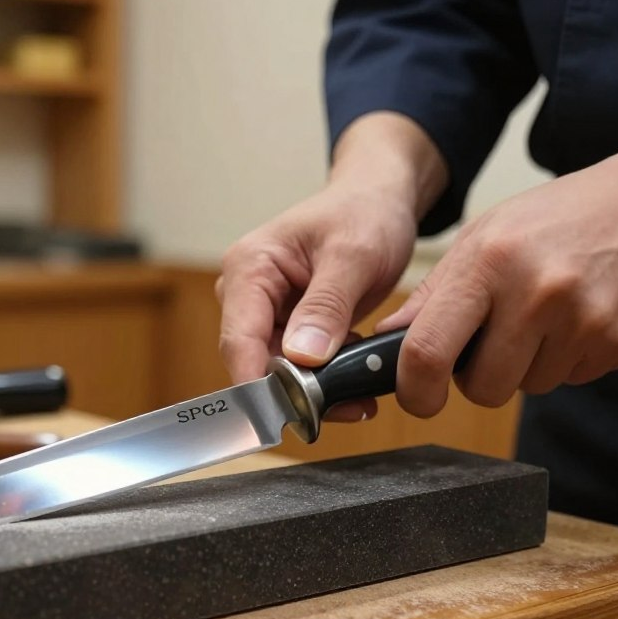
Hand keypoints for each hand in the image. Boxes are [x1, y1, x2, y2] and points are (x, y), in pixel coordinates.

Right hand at [216, 183, 416, 419]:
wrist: (378, 202)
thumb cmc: (363, 213)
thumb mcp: (354, 255)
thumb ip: (327, 305)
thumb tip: (301, 357)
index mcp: (249, 268)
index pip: (239, 339)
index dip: (257, 384)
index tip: (286, 416)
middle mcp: (247, 293)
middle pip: (256, 361)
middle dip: (298, 391)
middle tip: (349, 407)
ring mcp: (265, 312)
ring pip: (278, 371)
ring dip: (317, 390)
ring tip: (362, 397)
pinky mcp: (286, 326)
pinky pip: (297, 367)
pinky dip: (326, 379)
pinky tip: (358, 381)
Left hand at [378, 152, 617, 416]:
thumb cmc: (549, 221)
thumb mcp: (480, 240)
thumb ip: (433, 294)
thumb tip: (387, 340)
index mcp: (486, 264)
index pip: (428, 351)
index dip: (415, 390)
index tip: (417, 397)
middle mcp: (535, 292)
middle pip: (484, 388)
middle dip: (479, 378)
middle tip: (492, 341)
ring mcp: (584, 319)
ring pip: (529, 387)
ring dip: (526, 365)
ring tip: (542, 315)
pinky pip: (571, 378)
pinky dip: (565, 358)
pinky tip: (573, 317)